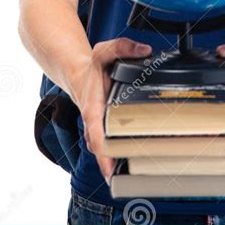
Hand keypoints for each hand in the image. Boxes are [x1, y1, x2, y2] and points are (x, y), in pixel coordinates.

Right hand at [73, 37, 151, 182]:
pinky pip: (114, 146)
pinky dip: (124, 155)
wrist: (79, 74)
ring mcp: (100, 130)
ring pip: (109, 151)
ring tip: (143, 175)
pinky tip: (140, 164)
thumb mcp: (104, 51)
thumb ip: (123, 47)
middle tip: (137, 177)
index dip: (103, 154)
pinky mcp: (106, 131)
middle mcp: (95, 124)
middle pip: (104, 151)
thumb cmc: (93, 67)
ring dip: (122, 162)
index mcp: (92, 109)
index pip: (97, 136)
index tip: (111, 171)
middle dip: (116, 165)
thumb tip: (145, 51)